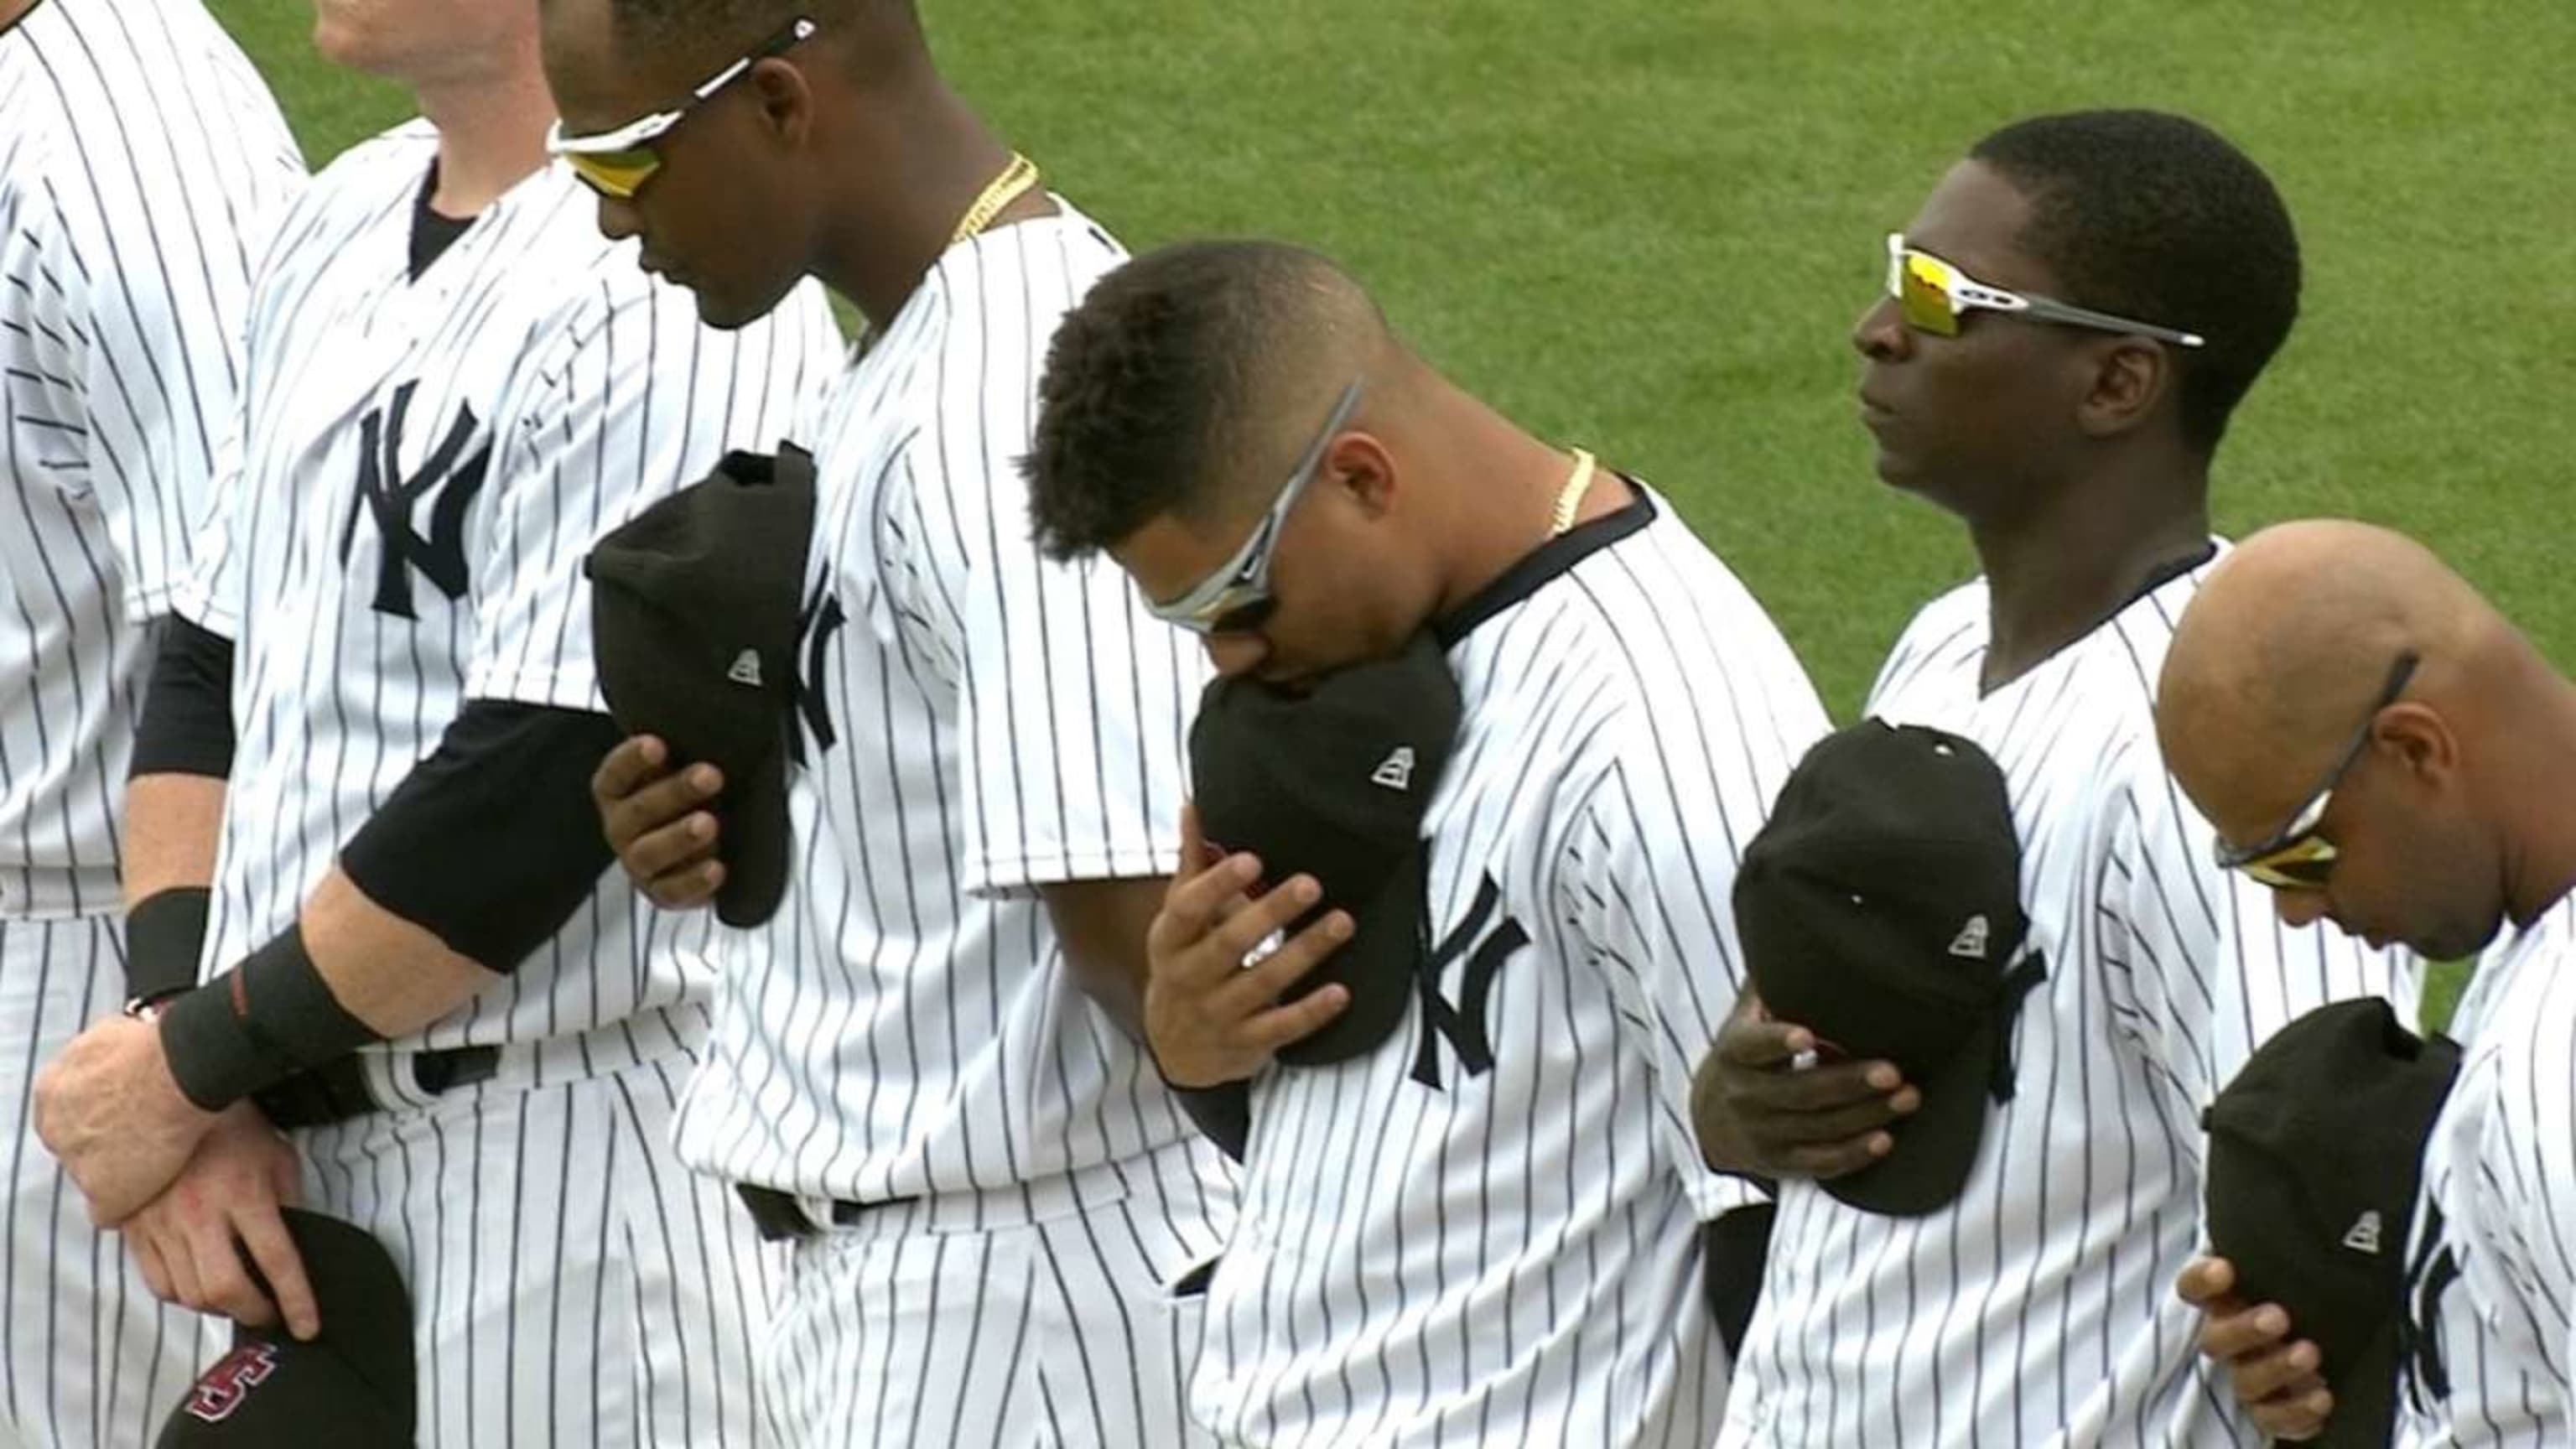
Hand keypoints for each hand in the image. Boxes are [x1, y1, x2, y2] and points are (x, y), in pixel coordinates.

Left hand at [33, 1015, 220, 1225]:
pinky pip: (110, 1211)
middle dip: (108, 1143)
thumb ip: (99, 1053)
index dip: (102, 1115)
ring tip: (163, 1161)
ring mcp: (78, 1165)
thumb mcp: (112, 1031)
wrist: (181, 1070)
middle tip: (148, 1135)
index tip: (127, 1113)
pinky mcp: (105, 1194)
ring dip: (124, 1172)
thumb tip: (112, 1047)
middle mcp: (56, 1130)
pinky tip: (157, 1189)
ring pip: (95, 1178)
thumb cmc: (156, 1046)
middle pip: (78, 1147)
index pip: (68, 1115)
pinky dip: (132, 1202)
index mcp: (52, 1092)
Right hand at [125, 1105, 317, 1338]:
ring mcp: (163, 1224)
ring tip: (237, 1300)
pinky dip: (182, 1297)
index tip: (308, 1327)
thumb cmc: (233, 1126)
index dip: (296, 1300)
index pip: (277, 1260)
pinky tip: (200, 1287)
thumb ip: (289, 1200)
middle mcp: (201, 1214)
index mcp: (244, 1193)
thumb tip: (297, 1244)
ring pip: (188, 1294)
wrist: (168, 1099)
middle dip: (253, 1313)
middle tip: (268, 1315)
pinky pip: (158, 1283)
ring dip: (218, 1308)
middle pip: (225, 1289)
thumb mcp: (277, 1154)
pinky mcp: (135, 1229)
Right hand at [592, 735, 724, 909]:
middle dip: (674, 792)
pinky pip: (672, 891)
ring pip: (648, 853)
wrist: (700, 844)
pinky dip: (695, 881)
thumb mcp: (684, 767)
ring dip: (680, 837)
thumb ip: (687, 750)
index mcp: (618, 791)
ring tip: (709, 823)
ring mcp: (638, 863)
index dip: (632, 760)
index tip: (657, 743)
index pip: (615, 774)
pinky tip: (718, 868)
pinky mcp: (661, 892)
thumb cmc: (690, 796)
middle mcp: (621, 827)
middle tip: (710, 775)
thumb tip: (715, 717)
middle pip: (637, 811)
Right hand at [1141, 804, 1353, 1088]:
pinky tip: (1340, 991)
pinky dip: (1311, 1012)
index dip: (1217, 884)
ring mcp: (1217, 1015)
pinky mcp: (1246, 1044)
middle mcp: (1188, 978)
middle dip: (1270, 913)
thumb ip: (1192, 866)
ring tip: (1342, 922)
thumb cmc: (1183, 967)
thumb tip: (1193, 807)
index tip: (1252, 858)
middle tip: (1310, 883)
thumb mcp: (1177, 922)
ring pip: (1264, 983)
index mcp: (1169, 941)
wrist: (1177, 1049)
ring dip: (1305, 952)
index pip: (1187, 909)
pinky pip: (1281, 1028)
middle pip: (1228, 945)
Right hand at [1689, 992, 1919, 1178]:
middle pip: (1799, 1092)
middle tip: (1892, 1071)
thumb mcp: (1744, 1021)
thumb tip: (1798, 932)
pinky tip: (1884, 1139)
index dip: (1777, 1041)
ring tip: (1908, 1097)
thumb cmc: (1743, 1058)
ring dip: (1866, 1115)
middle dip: (1848, 1082)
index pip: (1753, 1046)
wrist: (1709, 1121)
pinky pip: (1820, 1163)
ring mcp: (1762, 1133)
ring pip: (1818, 1128)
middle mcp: (1745, 1095)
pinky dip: (1853, 1154)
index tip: (1806, 1035)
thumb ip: (1769, 987)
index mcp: (1736, 1053)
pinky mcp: (1780, 1163)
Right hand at [2176, 1255, 2331, 1438]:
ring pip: (2243, 1382)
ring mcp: (2249, 1378)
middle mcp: (2231, 1342)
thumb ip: (2290, 1245)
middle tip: (2279, 1316)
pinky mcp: (2273, 1412)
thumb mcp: (2302, 1268)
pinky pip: (2272, 1421)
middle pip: (2215, 1341)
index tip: (2225, 1268)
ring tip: (2310, 1354)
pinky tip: (2322, 1397)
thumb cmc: (2312, 1298)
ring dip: (2274, 1369)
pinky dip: (2295, 1413)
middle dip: (2244, 1330)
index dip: (2201, 1280)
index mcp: (2229, 1302)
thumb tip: (2309, 1185)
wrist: (2339, 1346)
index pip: (2195, 1289)